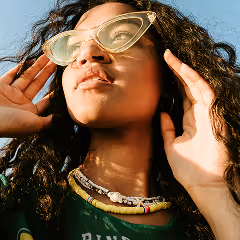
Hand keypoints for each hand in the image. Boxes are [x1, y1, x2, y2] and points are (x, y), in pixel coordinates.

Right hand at [0, 54, 56, 137]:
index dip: (54, 92)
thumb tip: (61, 119)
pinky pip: (11, 74)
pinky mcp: (0, 86)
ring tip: (47, 56)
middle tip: (56, 61)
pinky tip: (30, 60)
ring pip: (26, 77)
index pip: (45, 101)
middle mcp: (21, 102)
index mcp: (30, 113)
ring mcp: (10, 93)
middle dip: (47, 73)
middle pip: (37, 85)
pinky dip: (19, 67)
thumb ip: (48, 121)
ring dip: (37, 67)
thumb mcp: (34, 125)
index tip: (62, 83)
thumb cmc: (10, 125)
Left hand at [161, 50, 227, 192]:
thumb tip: (162, 112)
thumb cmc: (187, 167)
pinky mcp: (213, 116)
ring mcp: (207, 113)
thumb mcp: (171, 144)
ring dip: (184, 70)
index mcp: (189, 119)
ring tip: (170, 57)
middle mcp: (199, 113)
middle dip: (177, 70)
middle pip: (188, 86)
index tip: (163, 68)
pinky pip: (205, 93)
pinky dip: (195, 80)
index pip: (183, 94)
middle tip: (166, 55)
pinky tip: (184, 69)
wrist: (201, 184)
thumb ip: (167, 128)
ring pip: (196, 85)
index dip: (174, 80)